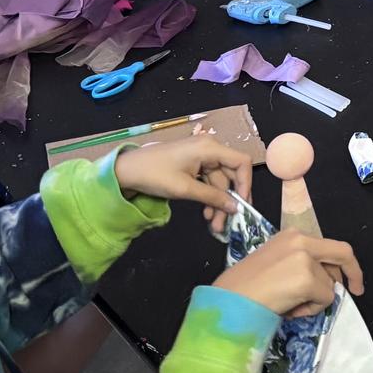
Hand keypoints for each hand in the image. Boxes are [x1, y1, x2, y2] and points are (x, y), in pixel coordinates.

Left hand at [117, 137, 253, 238]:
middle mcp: (209, 149)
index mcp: (209, 148)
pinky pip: (208, 182)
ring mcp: (200, 157)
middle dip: (229, 199)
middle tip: (227, 222)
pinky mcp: (193, 165)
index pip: (241, 162)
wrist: (126, 171)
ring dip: (218, 203)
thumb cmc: (155, 175)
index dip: (245, 183)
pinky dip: (208, 197)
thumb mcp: (185, 188)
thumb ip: (212, 197)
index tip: (242, 205)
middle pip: (230, 174)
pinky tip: (206, 213)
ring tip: (214, 224)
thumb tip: (235, 208)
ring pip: (219, 182)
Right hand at [215, 229, 364, 317]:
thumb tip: (326, 279)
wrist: (229, 302)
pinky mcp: (307, 279)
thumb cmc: (244, 288)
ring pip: (329, 285)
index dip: (345, 263)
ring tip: (288, 304)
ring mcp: (305, 258)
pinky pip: (324, 300)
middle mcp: (301, 240)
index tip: (352, 279)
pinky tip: (289, 309)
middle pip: (343, 254)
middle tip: (355, 291)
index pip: (330, 246)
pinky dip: (311, 309)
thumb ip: (301, 264)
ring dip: (315, 300)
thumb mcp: (275, 264)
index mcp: (292, 235)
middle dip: (350, 275)